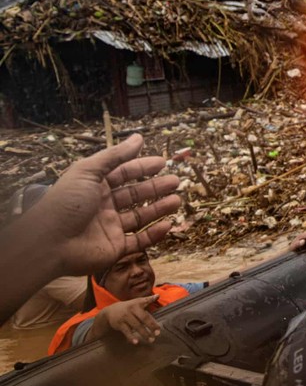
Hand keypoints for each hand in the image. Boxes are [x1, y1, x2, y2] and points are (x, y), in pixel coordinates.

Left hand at [27, 134, 179, 276]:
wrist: (49, 243)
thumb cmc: (67, 202)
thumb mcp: (88, 171)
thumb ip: (115, 155)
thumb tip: (139, 137)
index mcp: (95, 186)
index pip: (123, 174)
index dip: (142, 167)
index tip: (162, 162)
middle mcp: (104, 206)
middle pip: (135, 195)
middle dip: (156, 188)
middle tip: (176, 181)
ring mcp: (110, 228)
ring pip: (140, 217)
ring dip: (159, 208)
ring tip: (177, 201)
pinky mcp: (115, 248)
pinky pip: (139, 241)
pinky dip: (154, 234)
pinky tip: (167, 225)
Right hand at [97, 295, 161, 344]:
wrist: (111, 311)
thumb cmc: (129, 307)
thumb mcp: (137, 302)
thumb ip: (148, 300)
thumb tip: (158, 295)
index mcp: (138, 303)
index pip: (147, 306)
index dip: (152, 306)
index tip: (159, 315)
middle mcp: (132, 309)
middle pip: (143, 318)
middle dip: (151, 326)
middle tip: (158, 334)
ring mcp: (125, 317)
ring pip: (136, 326)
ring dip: (144, 333)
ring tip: (151, 340)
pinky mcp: (119, 324)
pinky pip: (126, 331)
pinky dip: (131, 337)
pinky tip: (136, 342)